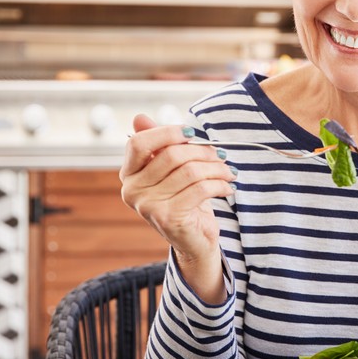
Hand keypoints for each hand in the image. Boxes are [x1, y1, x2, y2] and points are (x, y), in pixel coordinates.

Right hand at [119, 114, 236, 301]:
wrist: (193, 241)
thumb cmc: (183, 200)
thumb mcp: (170, 170)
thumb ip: (158, 145)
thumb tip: (140, 117)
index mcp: (129, 174)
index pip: (139, 143)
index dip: (167, 132)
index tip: (192, 133)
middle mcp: (132, 191)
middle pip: (170, 155)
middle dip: (202, 151)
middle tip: (221, 154)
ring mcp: (148, 206)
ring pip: (189, 171)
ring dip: (216, 168)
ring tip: (228, 171)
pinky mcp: (169, 218)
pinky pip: (200, 189)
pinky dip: (219, 185)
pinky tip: (227, 187)